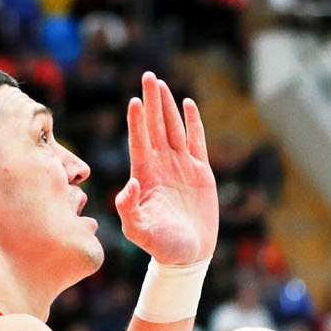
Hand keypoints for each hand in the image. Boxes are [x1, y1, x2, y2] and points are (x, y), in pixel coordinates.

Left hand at [114, 72, 217, 266]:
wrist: (187, 254)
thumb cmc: (161, 246)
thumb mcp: (138, 231)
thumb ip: (129, 210)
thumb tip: (129, 185)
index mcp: (145, 177)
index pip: (139, 142)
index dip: (137, 122)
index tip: (135, 101)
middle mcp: (161, 166)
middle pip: (155, 127)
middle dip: (152, 102)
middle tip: (148, 76)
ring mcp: (181, 167)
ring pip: (174, 129)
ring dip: (168, 107)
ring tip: (162, 84)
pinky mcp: (200, 171)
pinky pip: (196, 141)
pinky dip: (193, 122)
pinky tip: (188, 104)